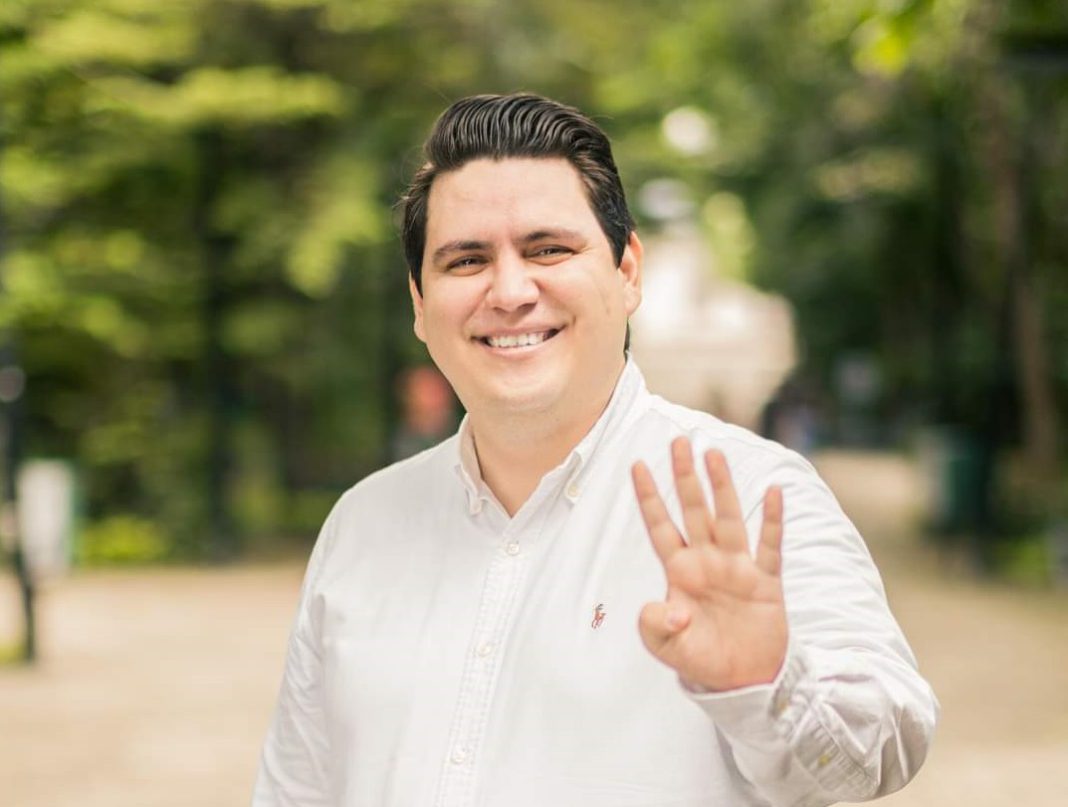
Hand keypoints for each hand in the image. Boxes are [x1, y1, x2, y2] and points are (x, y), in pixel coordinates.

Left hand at [631, 437, 786, 691]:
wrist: (742, 680)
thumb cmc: (700, 657)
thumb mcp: (667, 648)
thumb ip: (656, 627)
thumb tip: (671, 611)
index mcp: (679, 571)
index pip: (660, 526)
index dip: (649, 497)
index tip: (637, 465)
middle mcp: (707, 560)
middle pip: (694, 510)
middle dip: (685, 476)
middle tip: (679, 441)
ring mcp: (737, 567)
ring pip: (728, 517)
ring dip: (722, 487)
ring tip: (714, 454)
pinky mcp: (766, 581)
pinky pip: (770, 545)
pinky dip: (772, 520)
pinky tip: (773, 491)